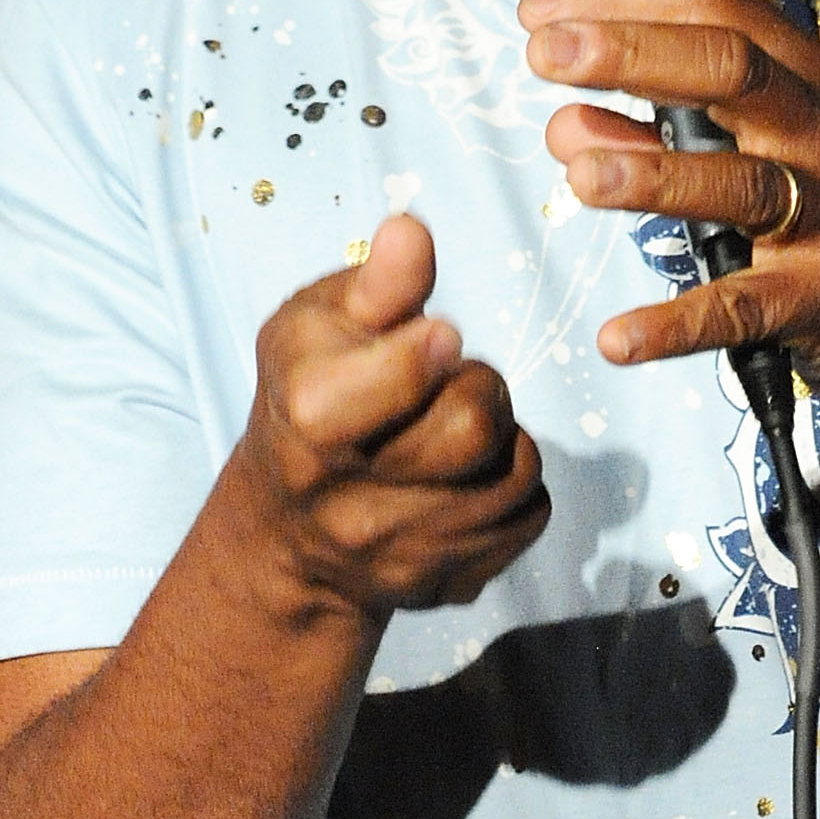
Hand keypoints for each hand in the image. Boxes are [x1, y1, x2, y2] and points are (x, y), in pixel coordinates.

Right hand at [238, 215, 548, 620]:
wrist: (287, 532)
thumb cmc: (306, 395)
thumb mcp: (314, 327)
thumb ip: (376, 283)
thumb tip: (411, 232)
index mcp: (311, 420)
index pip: (412, 373)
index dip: (434, 345)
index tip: (438, 335)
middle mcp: (352, 503)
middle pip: (475, 424)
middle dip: (477, 385)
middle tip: (447, 379)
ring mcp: (402, 556)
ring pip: (515, 474)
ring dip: (503, 437)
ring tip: (455, 426)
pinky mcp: (448, 587)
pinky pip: (531, 518)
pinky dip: (515, 487)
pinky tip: (470, 474)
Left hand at [521, 0, 819, 434]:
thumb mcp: (775, 152)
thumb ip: (665, 131)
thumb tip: (567, 124)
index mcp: (807, 77)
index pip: (716, 4)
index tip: (545, 9)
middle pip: (730, 69)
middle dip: (633, 52)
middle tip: (547, 53)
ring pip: (742, 182)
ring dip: (654, 174)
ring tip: (578, 174)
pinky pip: (746, 307)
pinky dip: (678, 324)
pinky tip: (620, 337)